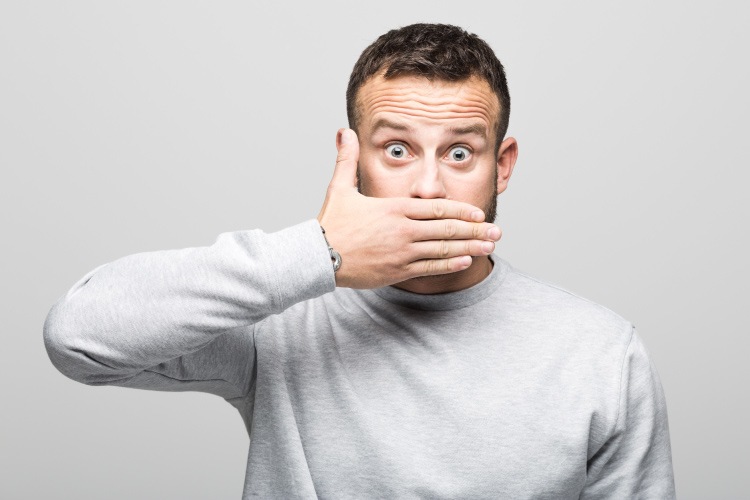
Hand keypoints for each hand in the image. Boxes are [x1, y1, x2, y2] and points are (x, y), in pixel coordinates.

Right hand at [317, 128, 501, 288]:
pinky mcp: (396, 271)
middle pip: (446, 229)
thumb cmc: (330, 224)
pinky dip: (449, 264)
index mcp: (394, 208)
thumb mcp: (339, 188)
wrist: (316, 257)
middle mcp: (402, 230)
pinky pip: (429, 268)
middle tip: (496, 231)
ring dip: (469, 247)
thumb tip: (344, 131)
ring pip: (442, 249)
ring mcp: (401, 252)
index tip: (479, 213)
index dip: (461, 211)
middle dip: (475, 230)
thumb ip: (347, 159)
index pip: (436, 208)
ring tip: (489, 246)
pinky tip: (466, 261)